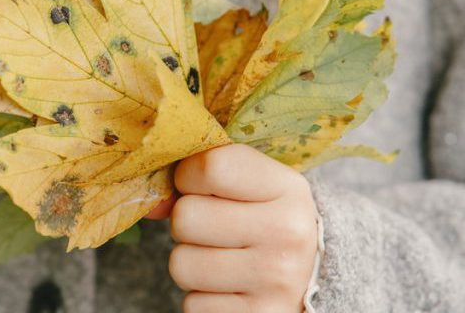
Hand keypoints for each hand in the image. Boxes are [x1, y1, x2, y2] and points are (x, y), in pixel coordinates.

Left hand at [146, 144, 318, 312]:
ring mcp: (275, 280)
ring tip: (221, 258)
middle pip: (186, 218)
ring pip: (181, 264)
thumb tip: (150, 206)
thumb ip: (198, 179)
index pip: (212, 167)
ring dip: (191, 262)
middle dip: (188, 224)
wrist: (314, 276)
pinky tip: (230, 286)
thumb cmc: (267, 220)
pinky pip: (193, 304)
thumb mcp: (252, 187)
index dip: (190, 175)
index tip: (201, 186)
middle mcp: (286, 233)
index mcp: (288, 189)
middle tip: (213, 229)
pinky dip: (203, 296)